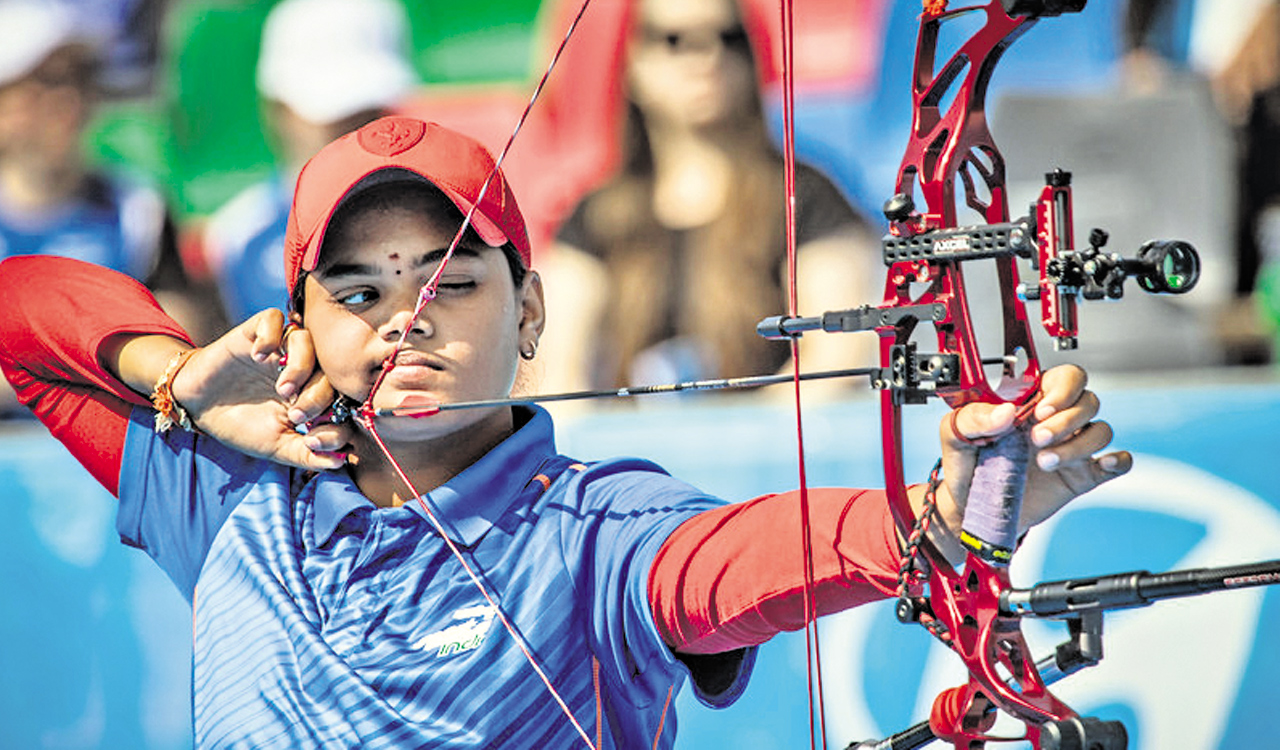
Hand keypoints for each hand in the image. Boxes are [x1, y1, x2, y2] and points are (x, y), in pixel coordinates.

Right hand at [170, 309, 353, 469]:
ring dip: (300, 366)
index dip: (337, 418)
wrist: (198, 407)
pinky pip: (273, 318)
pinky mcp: (255, 332)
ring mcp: (279, 348)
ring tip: (283, 389)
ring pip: (306, 340)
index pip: (341, 397)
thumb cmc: (241, 425)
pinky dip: (271, 335)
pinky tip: (258, 356)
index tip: (313, 438)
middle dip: (318, 396)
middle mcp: (301, 368)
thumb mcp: (277, 446)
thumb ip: (308, 454)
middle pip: (328, 370)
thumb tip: (341, 461)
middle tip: (296, 414)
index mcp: (312, 393)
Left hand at [923, 364, 1131, 559]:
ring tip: (1044, 462)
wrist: (971, 507)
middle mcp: (1056, 419)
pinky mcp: (1081, 475)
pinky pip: (1117, 462)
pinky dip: (1118, 461)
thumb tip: (1005, 411)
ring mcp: (1071, 446)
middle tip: (1036, 440)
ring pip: (1101, 431)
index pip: (1065, 378)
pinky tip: (1103, 464)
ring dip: (1079, 445)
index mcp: (1030, 400)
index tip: (1039, 411)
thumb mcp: (955, 434)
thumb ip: (973, 417)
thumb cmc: (966, 463)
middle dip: (1066, 420)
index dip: (1062, 390)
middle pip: (1088, 401)